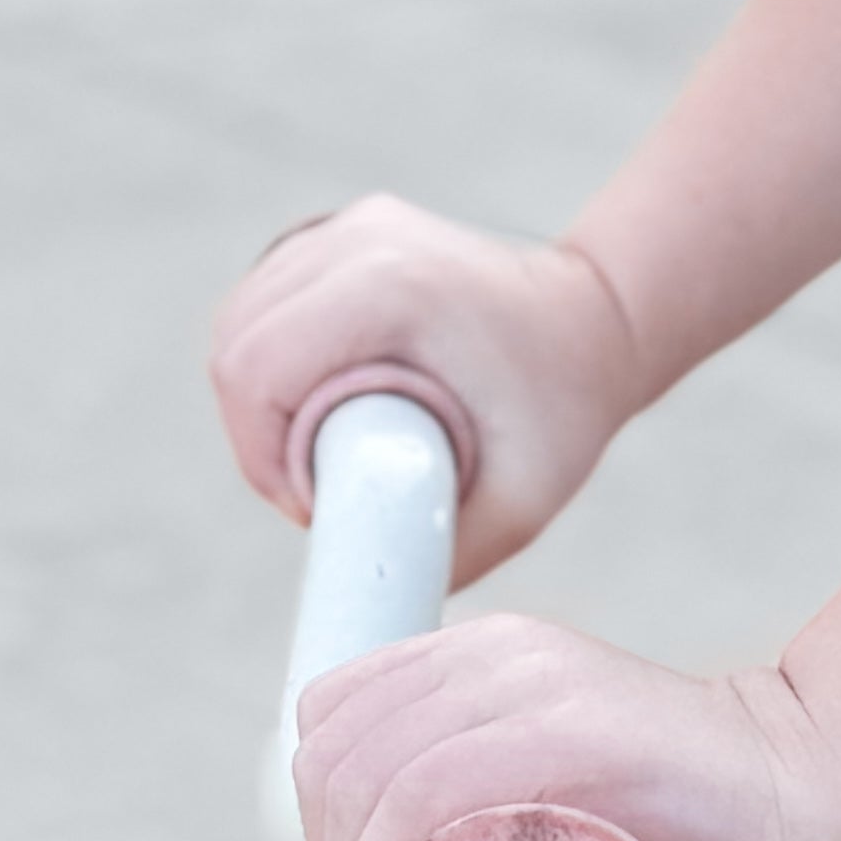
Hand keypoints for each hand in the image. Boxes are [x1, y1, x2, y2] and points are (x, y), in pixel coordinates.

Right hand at [210, 196, 651, 584]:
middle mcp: (365, 239)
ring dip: (259, 394)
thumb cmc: (566, 409)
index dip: (263, 456)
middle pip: (237, 341)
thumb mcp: (521, 503)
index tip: (318, 502)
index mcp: (396, 287)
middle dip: (257, 433)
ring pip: (241, 316)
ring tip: (323, 443)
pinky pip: (268, 297)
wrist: (603, 323)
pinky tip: (319, 393)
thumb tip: (359, 616)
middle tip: (319, 484)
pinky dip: (272, 353)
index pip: (254, 370)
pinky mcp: (348, 230)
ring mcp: (354, 224)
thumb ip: (434, 562)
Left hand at [295, 613, 840, 840]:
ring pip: (369, 777)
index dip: (324, 821)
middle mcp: (496, 655)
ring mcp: (533, 685)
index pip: (331, 721)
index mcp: (484, 656)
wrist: (800, 795)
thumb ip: (476, 797)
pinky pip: (430, 793)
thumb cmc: (676, 823)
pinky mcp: (572, 728)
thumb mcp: (553, 781)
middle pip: (334, 757)